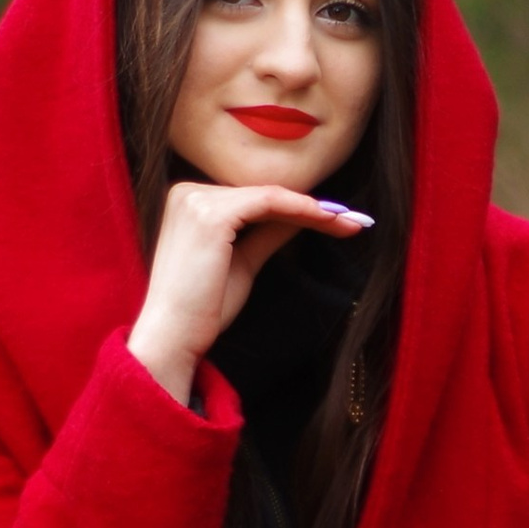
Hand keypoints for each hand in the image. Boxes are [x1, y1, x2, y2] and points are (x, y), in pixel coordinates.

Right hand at [127, 180, 372, 402]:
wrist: (174, 335)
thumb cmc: (203, 308)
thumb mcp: (242, 262)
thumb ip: (267, 235)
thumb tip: (299, 217)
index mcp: (189, 201)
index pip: (254, 198)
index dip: (298, 207)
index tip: (338, 220)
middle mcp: (187, 191)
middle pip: (264, 193)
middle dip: (313, 207)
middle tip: (354, 219)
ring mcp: (196, 199)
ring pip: (271, 196)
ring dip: (315, 209)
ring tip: (350, 223)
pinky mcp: (211, 214)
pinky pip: (269, 203)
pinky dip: (303, 210)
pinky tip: (330, 221)